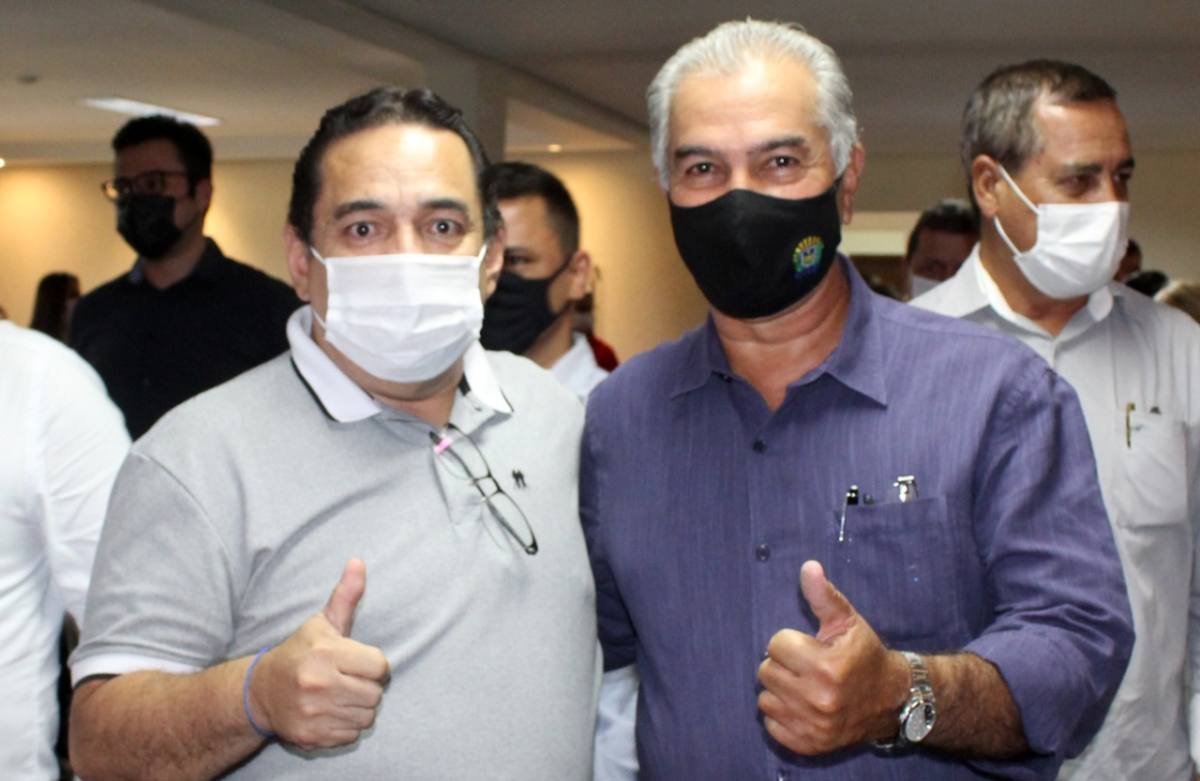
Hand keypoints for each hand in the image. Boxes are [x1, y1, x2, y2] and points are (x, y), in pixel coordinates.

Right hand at [249, 559, 389, 749]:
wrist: (260, 692)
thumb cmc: (300, 652)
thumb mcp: (321, 623)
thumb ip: (345, 596)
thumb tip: (358, 561)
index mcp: (325, 653)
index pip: (380, 666)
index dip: (374, 664)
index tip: (359, 662)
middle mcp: (318, 684)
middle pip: (375, 694)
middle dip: (367, 687)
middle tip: (348, 680)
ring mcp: (313, 713)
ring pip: (366, 716)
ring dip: (359, 707)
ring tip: (340, 695)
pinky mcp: (311, 737)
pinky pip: (351, 735)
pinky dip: (346, 726)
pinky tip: (330, 713)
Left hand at [757, 560, 908, 754]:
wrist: (890, 701)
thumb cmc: (864, 655)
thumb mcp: (848, 621)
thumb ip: (824, 595)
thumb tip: (808, 566)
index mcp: (828, 667)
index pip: (776, 644)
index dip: (791, 642)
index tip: (810, 647)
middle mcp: (820, 700)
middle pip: (766, 671)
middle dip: (783, 665)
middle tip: (807, 667)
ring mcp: (814, 726)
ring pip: (765, 698)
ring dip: (780, 690)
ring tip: (805, 686)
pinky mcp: (808, 744)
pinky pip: (770, 724)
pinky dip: (782, 715)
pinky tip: (803, 706)